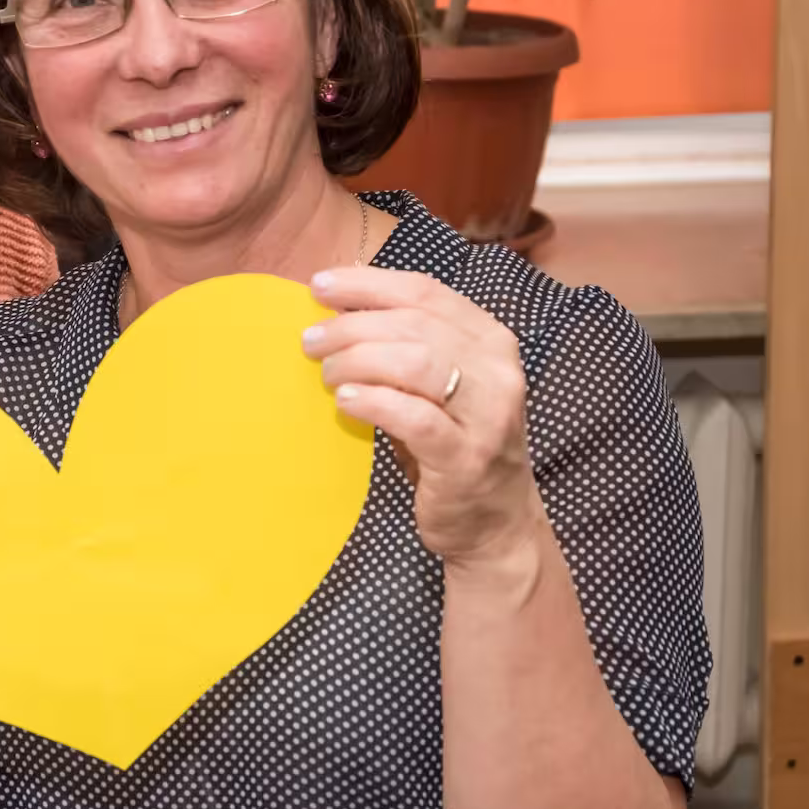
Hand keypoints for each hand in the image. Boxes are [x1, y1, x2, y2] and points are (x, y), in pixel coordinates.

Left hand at [305, 266, 549, 568]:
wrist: (496, 524)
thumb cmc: (455, 446)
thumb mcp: (440, 387)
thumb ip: (407, 346)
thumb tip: (340, 308)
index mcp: (491, 340)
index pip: (425, 293)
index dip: (368, 284)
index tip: (320, 286)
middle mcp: (497, 370)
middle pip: (414, 323)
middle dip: (352, 325)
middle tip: (312, 341)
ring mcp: (487, 415)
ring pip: (416, 362)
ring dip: (359, 360)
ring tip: (329, 374)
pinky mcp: (466, 457)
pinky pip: (414, 417)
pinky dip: (373, 402)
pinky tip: (346, 401)